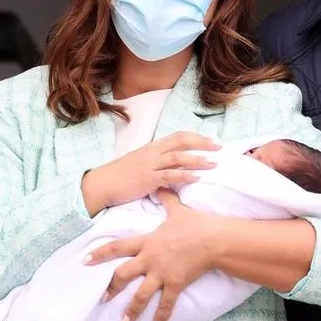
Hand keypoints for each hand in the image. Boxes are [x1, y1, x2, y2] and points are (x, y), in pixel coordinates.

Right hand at [81, 131, 218, 213]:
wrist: (102, 184)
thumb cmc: (121, 175)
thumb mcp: (141, 162)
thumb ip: (158, 160)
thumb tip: (175, 163)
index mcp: (153, 147)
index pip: (178, 136)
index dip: (196, 137)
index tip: (211, 141)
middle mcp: (153, 152)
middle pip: (181, 141)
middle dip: (202, 143)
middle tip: (219, 148)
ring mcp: (150, 165)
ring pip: (178, 157)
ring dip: (198, 159)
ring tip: (213, 163)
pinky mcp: (147, 179)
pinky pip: (169, 176)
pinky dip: (184, 176)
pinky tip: (196, 178)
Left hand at [85, 189, 221, 320]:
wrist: (213, 239)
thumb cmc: (195, 224)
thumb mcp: (178, 210)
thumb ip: (167, 199)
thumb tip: (163, 185)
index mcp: (147, 242)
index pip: (117, 247)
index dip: (100, 254)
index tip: (85, 261)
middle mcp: (150, 259)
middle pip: (123, 274)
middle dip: (111, 287)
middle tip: (102, 298)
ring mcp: (162, 273)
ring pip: (141, 294)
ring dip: (132, 309)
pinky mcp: (175, 284)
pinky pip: (166, 303)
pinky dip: (161, 316)